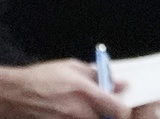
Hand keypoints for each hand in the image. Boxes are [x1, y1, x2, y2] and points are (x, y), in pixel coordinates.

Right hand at [0, 60, 131, 118]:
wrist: (14, 94)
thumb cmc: (42, 77)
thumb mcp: (73, 67)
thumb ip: (99, 76)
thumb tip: (120, 83)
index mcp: (85, 92)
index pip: (118, 110)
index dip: (124, 110)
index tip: (123, 106)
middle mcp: (78, 111)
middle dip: (108, 114)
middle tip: (105, 106)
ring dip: (93, 116)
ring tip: (84, 107)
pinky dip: (79, 118)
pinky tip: (72, 112)